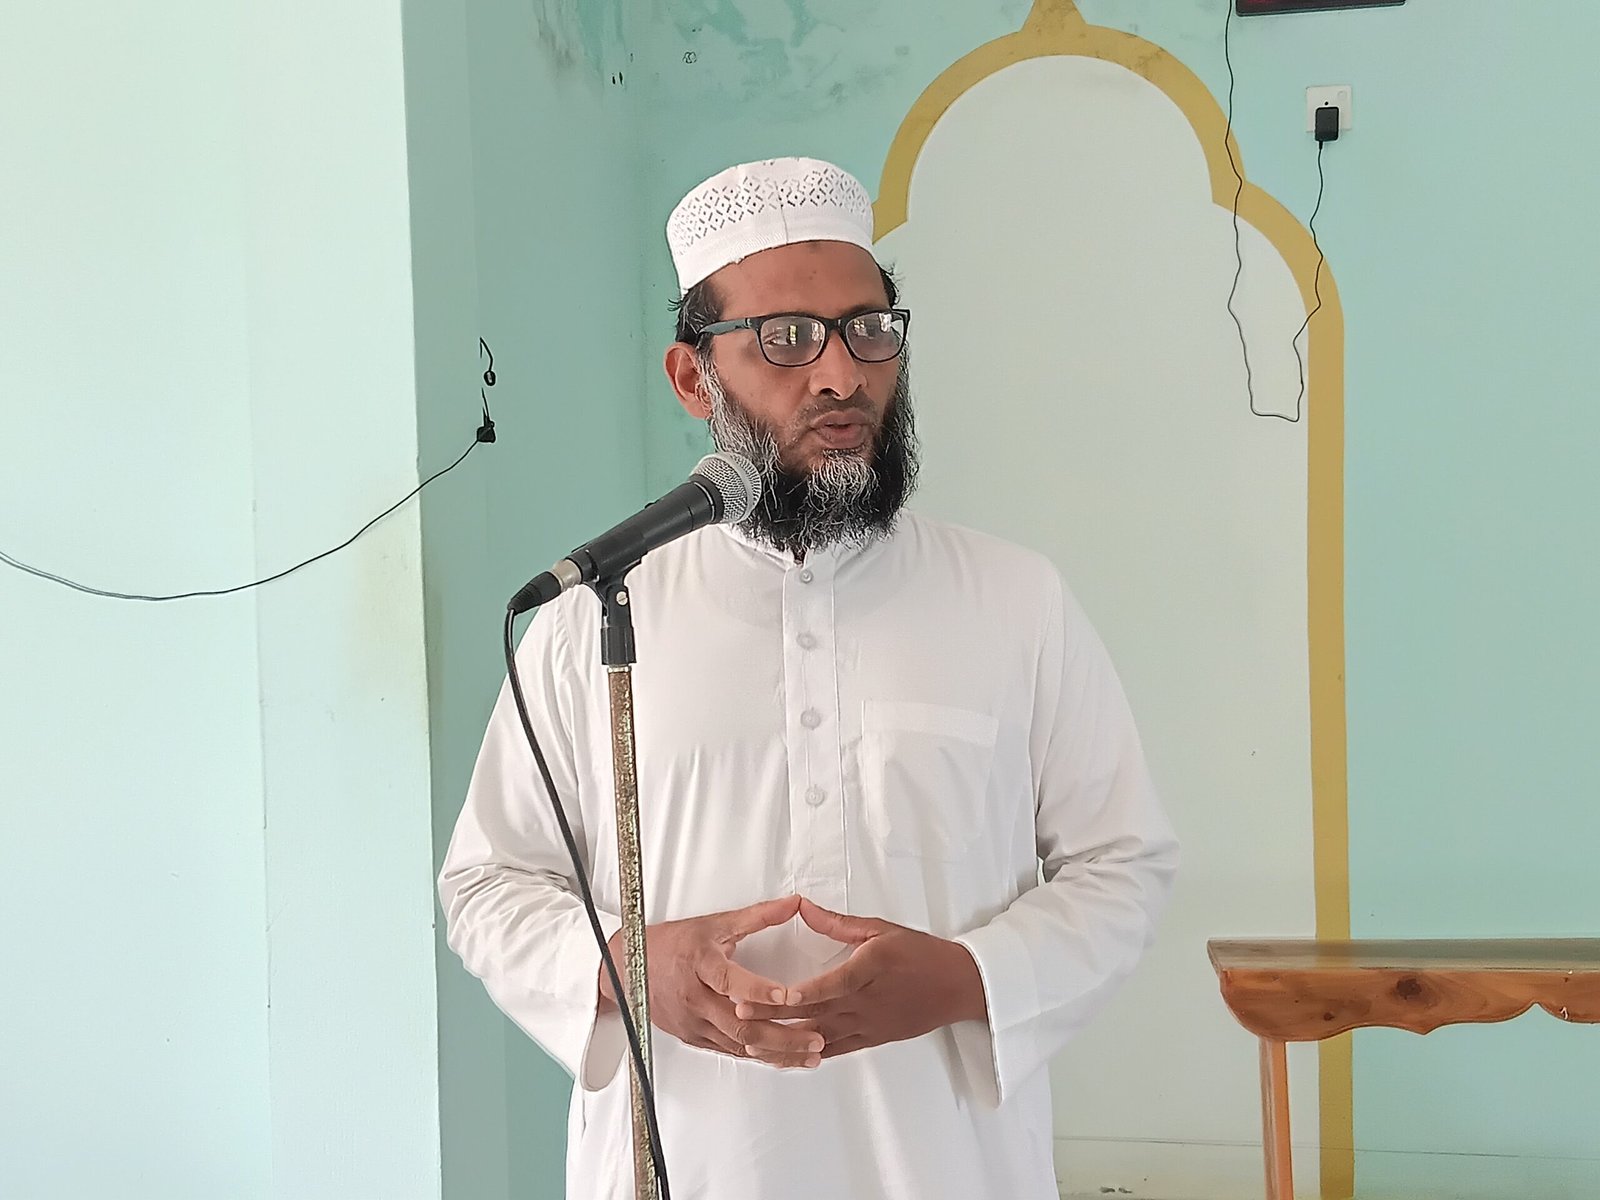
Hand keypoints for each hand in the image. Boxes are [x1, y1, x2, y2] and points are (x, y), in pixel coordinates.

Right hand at [598, 894, 825, 1068]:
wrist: (629, 966)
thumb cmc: (672, 943)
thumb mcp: (715, 923)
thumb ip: (758, 916)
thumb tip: (794, 904)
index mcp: (700, 964)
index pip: (731, 981)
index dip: (760, 990)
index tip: (790, 995)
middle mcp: (695, 997)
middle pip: (740, 1023)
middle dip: (782, 1036)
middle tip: (815, 1038)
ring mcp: (694, 1022)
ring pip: (739, 1044)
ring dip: (777, 1053)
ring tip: (810, 1054)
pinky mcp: (694, 1037)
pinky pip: (731, 1050)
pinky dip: (759, 1056)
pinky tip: (784, 1058)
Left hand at [731, 897, 987, 1059]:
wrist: (957, 986)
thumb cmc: (920, 952)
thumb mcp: (881, 929)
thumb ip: (838, 923)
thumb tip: (804, 907)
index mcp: (871, 969)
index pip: (834, 984)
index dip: (805, 992)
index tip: (777, 993)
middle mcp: (867, 1001)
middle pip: (817, 1011)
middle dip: (776, 1014)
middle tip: (741, 1013)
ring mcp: (869, 1025)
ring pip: (821, 1037)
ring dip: (785, 1040)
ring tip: (751, 1041)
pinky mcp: (871, 1039)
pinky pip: (835, 1050)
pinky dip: (808, 1054)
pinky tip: (783, 1057)